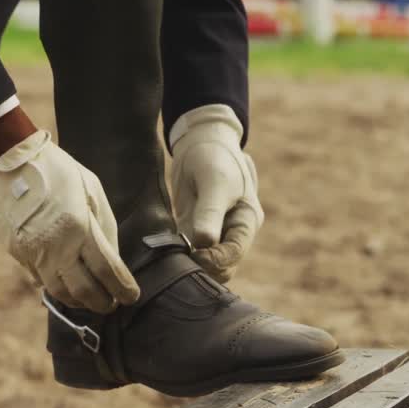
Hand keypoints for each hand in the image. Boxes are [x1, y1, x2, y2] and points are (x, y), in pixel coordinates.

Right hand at [0, 130, 140, 313]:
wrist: (11, 161)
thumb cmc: (58, 172)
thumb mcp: (92, 191)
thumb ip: (104, 228)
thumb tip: (112, 260)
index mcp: (79, 227)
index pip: (107, 270)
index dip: (122, 288)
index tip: (131, 296)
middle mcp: (55, 245)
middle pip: (84, 290)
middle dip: (102, 303)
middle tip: (113, 304)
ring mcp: (33, 252)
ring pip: (59, 292)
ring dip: (79, 302)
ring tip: (91, 300)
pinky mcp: (17, 253)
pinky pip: (40, 279)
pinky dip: (57, 286)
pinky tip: (68, 283)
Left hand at [170, 105, 263, 283]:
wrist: (200, 140)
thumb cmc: (215, 157)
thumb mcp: (215, 182)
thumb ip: (210, 212)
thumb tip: (204, 242)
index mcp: (246, 221)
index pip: (235, 253)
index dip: (216, 260)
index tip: (195, 256)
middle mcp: (232, 232)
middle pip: (222, 266)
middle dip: (202, 267)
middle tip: (177, 260)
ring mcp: (213, 232)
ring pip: (204, 263)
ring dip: (188, 264)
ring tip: (168, 258)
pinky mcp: (193, 229)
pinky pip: (187, 251)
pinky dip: (176, 254)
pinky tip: (162, 251)